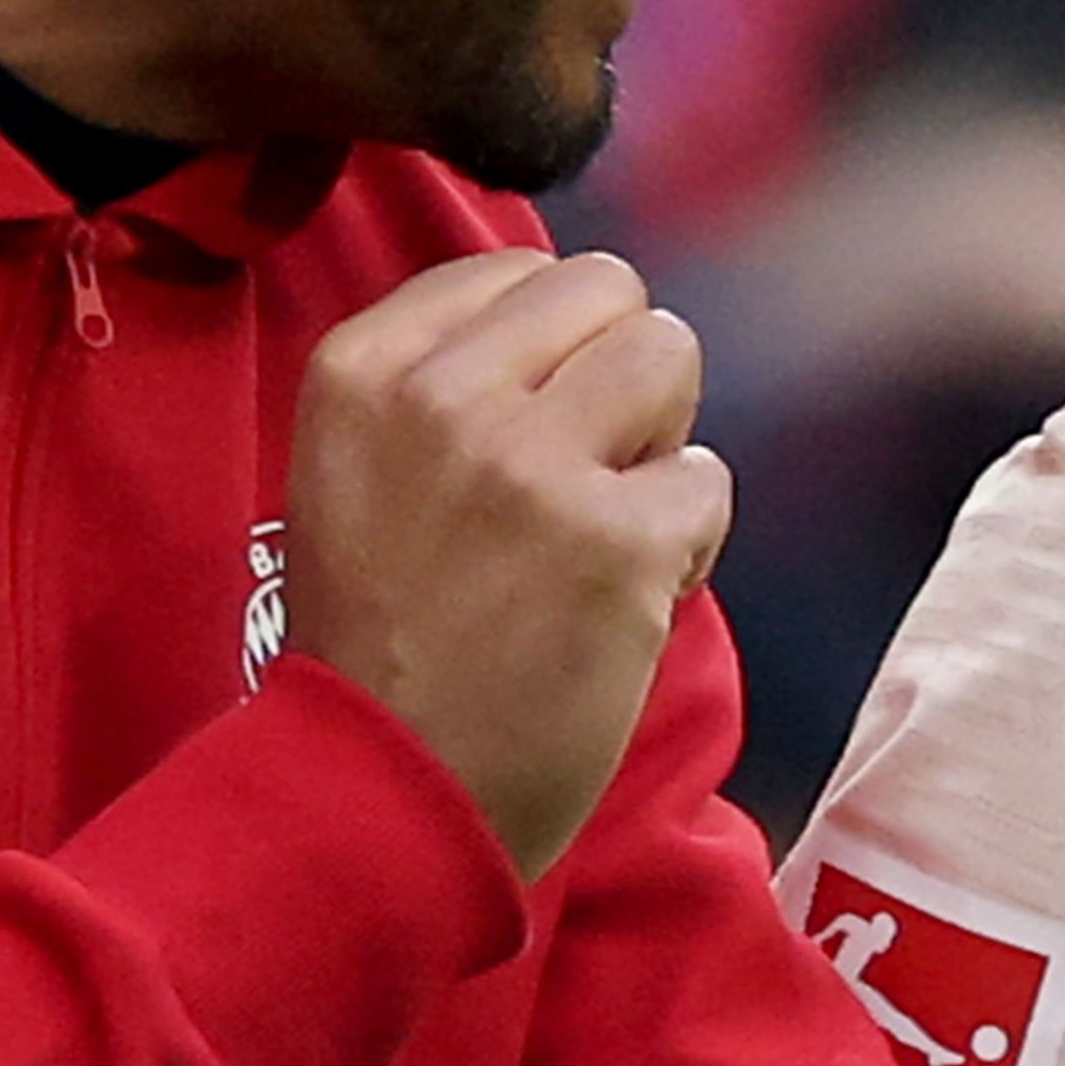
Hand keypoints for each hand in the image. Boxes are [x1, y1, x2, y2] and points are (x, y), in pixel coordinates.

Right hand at [281, 251, 733, 878]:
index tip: (525, 430)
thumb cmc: (381, 642)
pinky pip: (707, 484)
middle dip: (620, 375)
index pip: (518, 269)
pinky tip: (625, 601)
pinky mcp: (615, 545)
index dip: (553, 349)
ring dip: (660, 443)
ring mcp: (532, 466)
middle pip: (609, 291)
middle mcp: (443, 398)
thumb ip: (443, 381)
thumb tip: (574, 322)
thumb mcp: (357, 471)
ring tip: (606, 528)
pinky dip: (688, 545)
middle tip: (582, 475)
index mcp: (363, 371)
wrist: (379, 795)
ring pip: (671, 353)